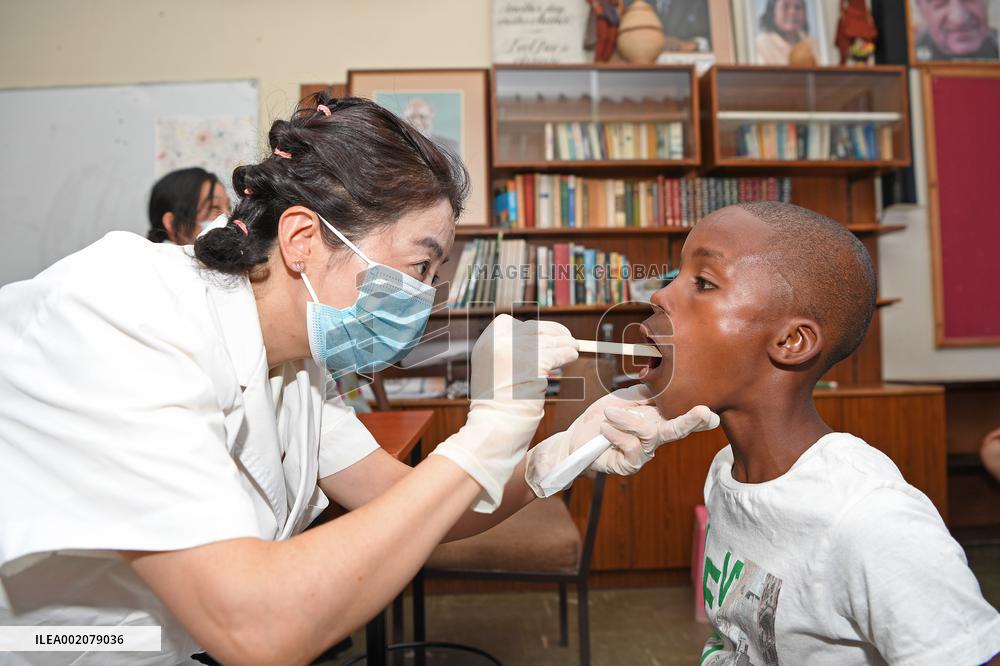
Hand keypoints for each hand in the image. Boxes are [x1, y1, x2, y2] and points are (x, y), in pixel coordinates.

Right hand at [431, 315, 577, 511]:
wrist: (494, 429)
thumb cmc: (497, 408)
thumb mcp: (494, 372)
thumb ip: (508, 354)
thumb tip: (536, 342)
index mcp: (484, 344)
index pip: (509, 323)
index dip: (531, 329)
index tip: (545, 334)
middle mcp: (496, 343)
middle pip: (531, 329)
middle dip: (552, 332)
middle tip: (566, 338)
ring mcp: (513, 352)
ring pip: (547, 340)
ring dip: (564, 343)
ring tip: (573, 348)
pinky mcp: (531, 365)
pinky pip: (556, 353)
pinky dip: (567, 354)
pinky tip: (572, 357)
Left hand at [524, 384, 718, 496]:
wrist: (577, 438)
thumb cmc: (602, 418)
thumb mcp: (623, 399)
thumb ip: (643, 394)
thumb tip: (663, 383)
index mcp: (657, 419)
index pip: (682, 417)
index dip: (699, 417)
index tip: (712, 412)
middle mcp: (656, 438)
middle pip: (677, 430)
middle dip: (691, 421)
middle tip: (705, 413)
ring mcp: (644, 453)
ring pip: (649, 433)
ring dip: (626, 419)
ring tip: (607, 414)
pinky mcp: (630, 465)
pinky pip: (630, 446)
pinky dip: (615, 432)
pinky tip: (604, 429)